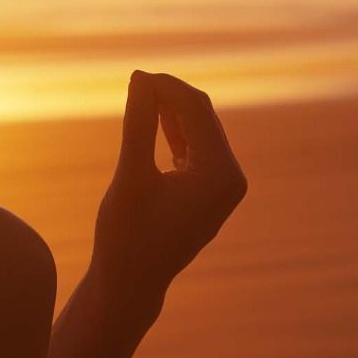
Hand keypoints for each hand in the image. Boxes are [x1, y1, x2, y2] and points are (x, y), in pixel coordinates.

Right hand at [90, 70, 247, 318]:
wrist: (131, 283)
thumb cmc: (126, 233)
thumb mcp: (130, 174)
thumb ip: (139, 124)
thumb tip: (140, 79)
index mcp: (219, 174)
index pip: (196, 110)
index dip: (166, 87)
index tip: (133, 74)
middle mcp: (231, 178)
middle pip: (203, 117)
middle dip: (169, 94)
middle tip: (134, 79)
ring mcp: (224, 186)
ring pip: (200, 130)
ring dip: (170, 109)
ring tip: (138, 92)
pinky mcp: (210, 191)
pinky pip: (196, 148)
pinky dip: (174, 130)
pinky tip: (152, 116)